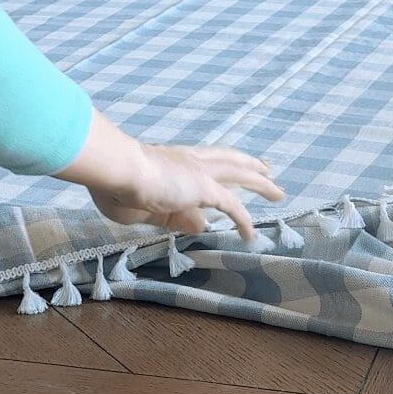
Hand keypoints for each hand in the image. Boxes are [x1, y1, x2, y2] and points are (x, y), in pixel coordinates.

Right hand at [57, 111, 283, 240]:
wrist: (118, 169)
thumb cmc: (115, 184)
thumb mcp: (140, 206)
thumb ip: (168, 216)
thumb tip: (198, 224)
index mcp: (169, 159)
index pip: (200, 164)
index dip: (214, 169)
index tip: (223, 175)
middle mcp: (189, 160)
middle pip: (228, 160)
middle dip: (247, 164)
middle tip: (265, 167)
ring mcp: (198, 171)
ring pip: (239, 175)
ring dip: (260, 183)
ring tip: (277, 191)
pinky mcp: (203, 188)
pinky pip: (232, 207)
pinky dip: (243, 221)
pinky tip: (251, 234)